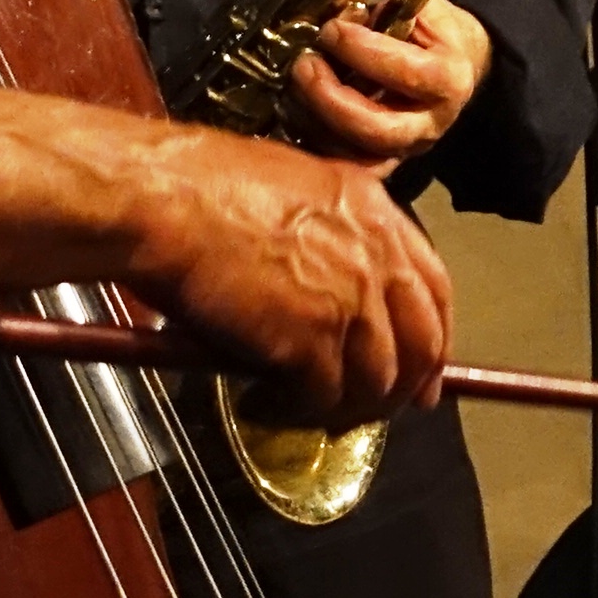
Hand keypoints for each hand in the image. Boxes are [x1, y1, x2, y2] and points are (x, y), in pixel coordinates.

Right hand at [139, 128, 454, 426]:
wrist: (164, 199)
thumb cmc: (200, 183)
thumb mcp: (293, 185)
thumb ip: (329, 230)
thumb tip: (325, 279)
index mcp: (374, 211)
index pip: (433, 286)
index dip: (432, 335)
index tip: (423, 367)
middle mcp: (375, 256)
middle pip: (420, 342)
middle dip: (406, 385)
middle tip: (387, 409)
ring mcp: (350, 300)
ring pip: (377, 381)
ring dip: (348, 407)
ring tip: (313, 415)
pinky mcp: (313, 342)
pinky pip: (324, 398)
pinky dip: (298, 414)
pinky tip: (267, 408)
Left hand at [289, 0, 491, 164]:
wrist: (460, 68)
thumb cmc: (436, 35)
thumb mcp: (426, 9)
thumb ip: (391, 3)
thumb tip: (347, 2)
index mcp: (448, 80)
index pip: (404, 71)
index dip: (362, 50)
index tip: (331, 29)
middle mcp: (430, 124)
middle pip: (379, 128)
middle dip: (333, 98)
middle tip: (304, 65)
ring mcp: (407, 148)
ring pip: (360, 155)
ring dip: (319, 122)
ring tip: (295, 87)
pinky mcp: (386, 160)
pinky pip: (348, 165)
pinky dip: (319, 142)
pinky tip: (298, 113)